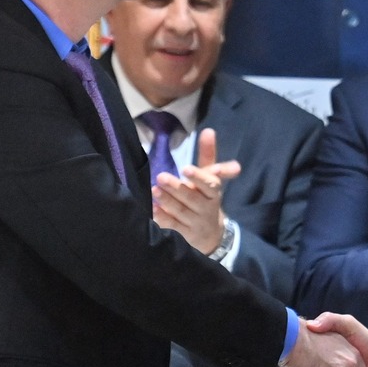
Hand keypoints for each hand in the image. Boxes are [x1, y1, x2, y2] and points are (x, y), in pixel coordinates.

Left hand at [153, 129, 242, 254]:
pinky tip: (153, 210)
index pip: (210, 184)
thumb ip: (207, 154)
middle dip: (176, 188)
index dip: (199, 177)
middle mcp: (207, 208)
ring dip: (167, 201)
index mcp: (214, 193)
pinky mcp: (185, 235)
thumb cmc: (206, 198)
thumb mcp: (210, 177)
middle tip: (161, 177)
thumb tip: (208, 130)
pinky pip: (173, 226)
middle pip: (191, 197)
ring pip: (181, 211)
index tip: (186, 168)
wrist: (211, 234)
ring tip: (154, 190)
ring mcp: (196, 223)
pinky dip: (163, 218)